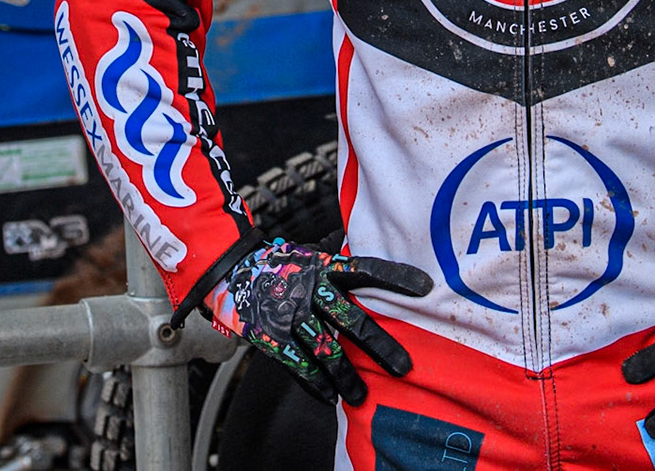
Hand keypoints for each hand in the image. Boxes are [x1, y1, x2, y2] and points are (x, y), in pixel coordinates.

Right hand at [201, 237, 433, 404]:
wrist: (229, 270)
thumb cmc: (278, 265)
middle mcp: (310, 291)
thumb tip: (373, 263)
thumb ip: (337, 263)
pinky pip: (299, 365)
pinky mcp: (272, 337)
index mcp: (323, 268)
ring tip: (364, 397)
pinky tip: (329, 397)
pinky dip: (315, 384)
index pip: (365, 270)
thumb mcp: (308, 256)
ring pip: (326, 351)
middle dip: (380, 346)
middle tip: (404, 367)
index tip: (425, 288)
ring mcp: (290, 315)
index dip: (395, 278)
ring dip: (348, 377)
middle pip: (352, 320)